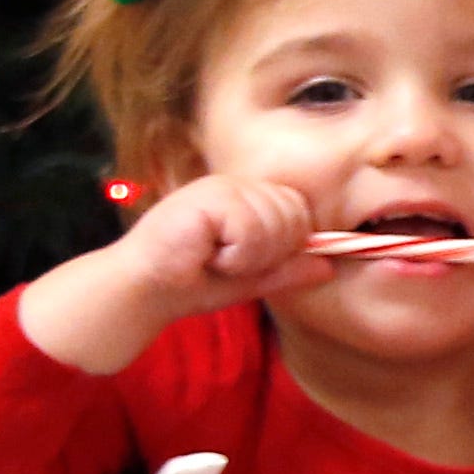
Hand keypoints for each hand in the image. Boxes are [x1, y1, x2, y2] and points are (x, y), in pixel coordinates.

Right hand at [17, 175, 332, 374]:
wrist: (144, 288)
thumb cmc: (190, 282)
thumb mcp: (250, 279)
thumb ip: (287, 269)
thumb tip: (329, 267)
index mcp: (247, 197)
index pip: (298, 210)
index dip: (285, 244)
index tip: (246, 260)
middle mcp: (237, 184)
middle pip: (295, 216)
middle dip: (269, 252)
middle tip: (227, 260)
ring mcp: (222, 186)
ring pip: (276, 224)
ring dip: (249, 256)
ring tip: (214, 257)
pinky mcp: (208, 196)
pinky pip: (252, 228)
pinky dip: (235, 253)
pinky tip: (206, 253)